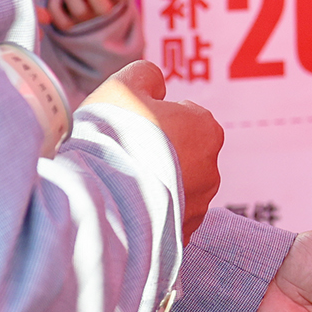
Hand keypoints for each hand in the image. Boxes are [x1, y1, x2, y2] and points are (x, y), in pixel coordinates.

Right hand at [86, 60, 220, 238]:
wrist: (100, 201)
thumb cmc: (113, 138)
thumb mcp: (124, 86)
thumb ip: (146, 76)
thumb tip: (156, 82)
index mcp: (205, 129)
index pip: (184, 116)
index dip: (153, 118)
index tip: (130, 128)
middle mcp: (211, 169)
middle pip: (181, 153)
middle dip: (157, 154)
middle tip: (122, 156)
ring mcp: (198, 206)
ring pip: (174, 187)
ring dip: (153, 185)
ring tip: (119, 185)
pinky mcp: (182, 236)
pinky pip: (166, 218)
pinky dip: (149, 213)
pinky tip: (124, 209)